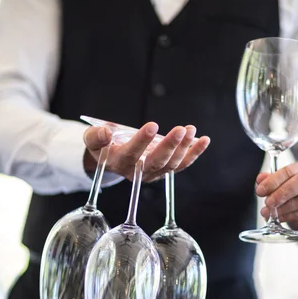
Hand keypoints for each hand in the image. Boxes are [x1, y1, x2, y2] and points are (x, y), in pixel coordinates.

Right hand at [83, 122, 210, 181]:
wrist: (113, 157)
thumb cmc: (103, 145)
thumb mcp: (93, 139)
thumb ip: (96, 136)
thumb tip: (105, 132)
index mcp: (119, 163)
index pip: (131, 154)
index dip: (142, 142)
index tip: (152, 126)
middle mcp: (138, 172)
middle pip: (157, 162)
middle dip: (169, 146)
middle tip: (180, 129)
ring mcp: (154, 172)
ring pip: (172, 164)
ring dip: (184, 148)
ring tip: (191, 129)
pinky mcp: (166, 169)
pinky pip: (183, 164)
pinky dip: (195, 153)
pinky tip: (204, 140)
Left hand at [255, 160, 297, 234]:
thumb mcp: (286, 182)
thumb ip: (273, 179)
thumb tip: (260, 180)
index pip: (291, 170)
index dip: (274, 180)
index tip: (260, 190)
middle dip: (281, 193)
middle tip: (268, 202)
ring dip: (283, 207)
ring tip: (270, 212)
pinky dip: (288, 216)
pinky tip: (279, 218)